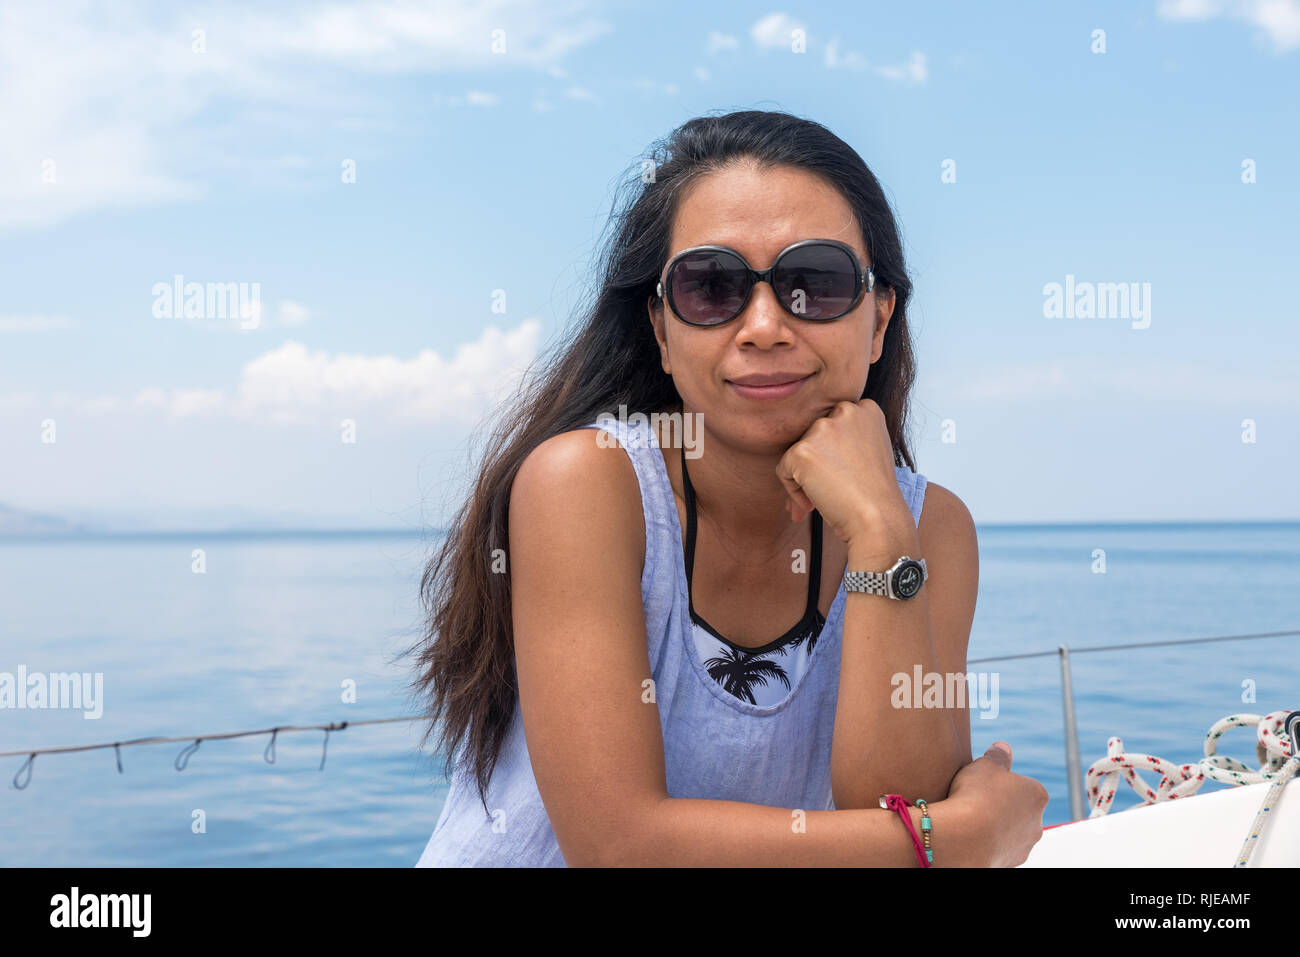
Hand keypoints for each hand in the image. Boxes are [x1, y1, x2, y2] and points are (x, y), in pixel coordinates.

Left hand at [774, 399, 912, 546]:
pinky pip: (784, 470)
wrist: (878, 519)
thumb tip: (810, 447)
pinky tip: (813, 504)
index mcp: (866, 408)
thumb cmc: (875, 493)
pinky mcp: (802, 450)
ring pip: (797, 452)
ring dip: (805, 477)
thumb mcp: (870, 451)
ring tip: (826, 497)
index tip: (845, 472)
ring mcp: (823, 428)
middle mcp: (845, 411)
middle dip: (817, 464)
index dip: (834, 452)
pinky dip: (793, 491)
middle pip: (813, 435)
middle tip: (833, 488)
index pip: (833, 423)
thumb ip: (846, 438)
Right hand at [944, 742, 1049, 866]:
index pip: (1023, 785)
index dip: (1002, 783)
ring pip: (1009, 832)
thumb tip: (1003, 747)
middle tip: (975, 800)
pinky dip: (986, 843)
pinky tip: (968, 835)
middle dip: (1001, 806)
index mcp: (1037, 794)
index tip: (984, 783)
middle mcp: (1036, 823)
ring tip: (969, 819)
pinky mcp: (1007, 864)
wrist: (963, 838)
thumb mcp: (985, 765)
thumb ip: (997, 756)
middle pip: (1019, 810)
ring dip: (994, 826)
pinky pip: (997, 848)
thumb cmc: (976, 796)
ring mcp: (1023, 847)